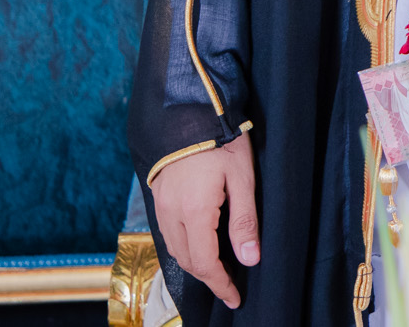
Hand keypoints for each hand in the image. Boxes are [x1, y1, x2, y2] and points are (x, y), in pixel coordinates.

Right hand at [148, 133, 258, 307]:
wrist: (190, 110)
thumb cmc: (222, 141)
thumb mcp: (243, 179)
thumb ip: (245, 222)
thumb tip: (250, 258)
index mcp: (194, 211)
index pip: (205, 262)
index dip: (220, 284)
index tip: (235, 297)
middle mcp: (171, 213)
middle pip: (187, 260)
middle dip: (209, 277)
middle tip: (230, 286)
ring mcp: (161, 205)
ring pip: (175, 249)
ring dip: (195, 263)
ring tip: (218, 269)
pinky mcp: (158, 196)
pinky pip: (168, 233)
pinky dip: (184, 246)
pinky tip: (199, 244)